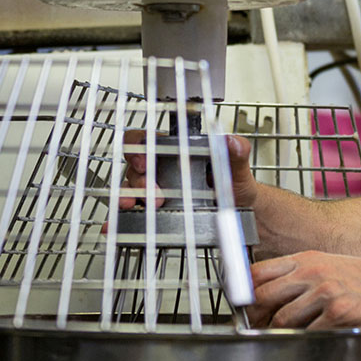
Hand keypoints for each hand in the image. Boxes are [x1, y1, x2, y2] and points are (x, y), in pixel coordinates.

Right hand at [102, 130, 259, 232]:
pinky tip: (119, 221)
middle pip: (136, 165)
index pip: (149, 140)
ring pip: (131, 186)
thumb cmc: (235, 185)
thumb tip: (232, 141)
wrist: (240, 213)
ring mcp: (157, 189)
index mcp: (179, 152)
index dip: (139, 146)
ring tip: (136, 205)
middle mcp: (163, 168)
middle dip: (139, 178)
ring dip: (129, 195)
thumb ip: (237, 153)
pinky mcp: (156, 210)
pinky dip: (122, 215)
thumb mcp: (237, 169)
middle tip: (154, 193)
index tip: (145, 161)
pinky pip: (133, 210)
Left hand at [249, 250, 360, 329]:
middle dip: (255, 316)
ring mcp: (326, 293)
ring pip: (282, 320)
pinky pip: (308, 334)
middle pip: (263, 296)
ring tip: (289, 336)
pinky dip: (306, 341)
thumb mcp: (329, 266)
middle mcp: (313, 273)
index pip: (259, 271)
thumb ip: (299, 277)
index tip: (242, 305)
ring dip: (280, 333)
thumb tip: (267, 297)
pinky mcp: (339, 315)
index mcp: (307, 258)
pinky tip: (315, 338)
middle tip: (257, 327)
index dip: (244, 291)